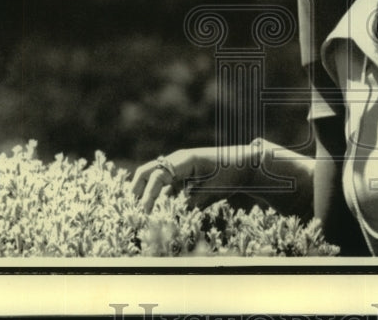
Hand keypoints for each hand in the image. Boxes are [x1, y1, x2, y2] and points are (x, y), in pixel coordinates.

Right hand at [130, 144, 255, 213]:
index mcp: (185, 160)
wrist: (246, 165)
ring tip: (140, 213)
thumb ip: (192, 203)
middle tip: (131, 209)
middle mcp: (178, 161)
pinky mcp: (183, 176)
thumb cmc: (231, 174)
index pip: (158, 175)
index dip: (149, 194)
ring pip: (154, 179)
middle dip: (137, 189)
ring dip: (146, 193)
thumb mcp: (213, 191)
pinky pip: (165, 187)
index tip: (145, 212)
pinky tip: (157, 212)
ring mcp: (180, 168)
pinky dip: (159, 197)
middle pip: (148, 171)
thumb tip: (174, 217)